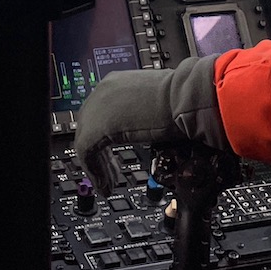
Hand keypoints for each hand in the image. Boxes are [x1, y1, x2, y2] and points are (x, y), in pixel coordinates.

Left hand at [73, 56, 229, 192]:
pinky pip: (86, 154)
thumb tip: (151, 128)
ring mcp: (97, 107)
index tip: (113, 158)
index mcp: (117, 83)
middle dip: (100, 155)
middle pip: (88, 127)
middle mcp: (103, 91)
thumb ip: (145, 114)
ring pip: (86, 142)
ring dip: (98, 167)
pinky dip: (96, 172)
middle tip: (110, 175)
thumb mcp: (156, 106)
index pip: (100, 113)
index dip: (104, 139)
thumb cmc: (182, 100)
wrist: (184, 98)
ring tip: (108, 186)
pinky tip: (107, 186)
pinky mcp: (96, 127)